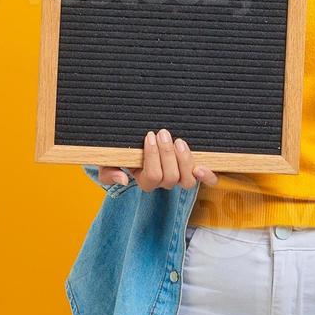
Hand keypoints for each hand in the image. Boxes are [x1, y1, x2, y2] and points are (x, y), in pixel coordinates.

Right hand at [94, 128, 219, 191]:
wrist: (136, 143)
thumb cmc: (121, 153)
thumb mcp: (107, 161)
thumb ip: (108, 172)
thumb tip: (122, 179)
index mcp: (144, 180)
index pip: (152, 177)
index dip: (152, 157)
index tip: (149, 136)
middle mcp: (164, 182)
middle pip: (170, 177)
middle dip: (167, 153)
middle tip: (163, 133)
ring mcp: (180, 176)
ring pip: (187, 180)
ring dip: (184, 160)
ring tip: (178, 141)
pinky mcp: (193, 170)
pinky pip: (206, 180)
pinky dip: (207, 175)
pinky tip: (203, 167)